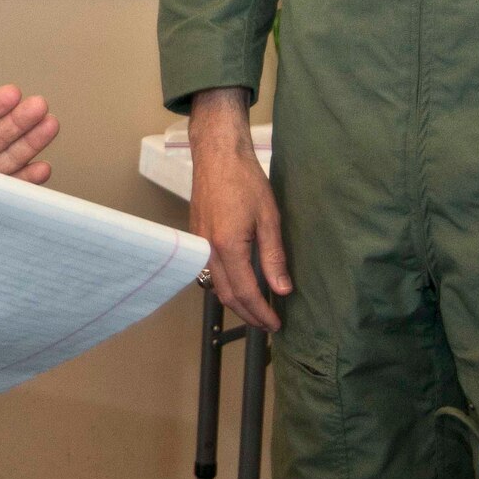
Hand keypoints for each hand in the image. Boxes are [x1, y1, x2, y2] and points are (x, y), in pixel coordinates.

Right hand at [187, 88, 289, 332]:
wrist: (217, 154)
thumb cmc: (245, 180)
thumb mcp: (269, 218)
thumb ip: (274, 257)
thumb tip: (282, 289)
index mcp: (228, 247)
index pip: (246, 292)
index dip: (261, 312)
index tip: (276, 324)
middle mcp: (208, 250)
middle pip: (226, 295)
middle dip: (247, 314)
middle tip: (267, 323)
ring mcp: (198, 244)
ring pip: (214, 285)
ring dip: (234, 302)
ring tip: (255, 309)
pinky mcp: (196, 236)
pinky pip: (207, 271)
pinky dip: (224, 285)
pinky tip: (238, 283)